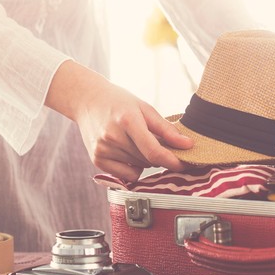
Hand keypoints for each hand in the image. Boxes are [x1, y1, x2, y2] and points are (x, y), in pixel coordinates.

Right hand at [46, 60, 193, 180]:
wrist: (87, 100)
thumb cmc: (118, 101)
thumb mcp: (144, 108)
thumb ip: (166, 128)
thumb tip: (188, 144)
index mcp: (127, 121)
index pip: (153, 150)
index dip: (173, 161)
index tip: (185, 164)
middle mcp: (112, 137)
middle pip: (148, 160)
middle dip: (160, 155)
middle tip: (159, 142)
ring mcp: (103, 150)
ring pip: (139, 168)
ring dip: (146, 160)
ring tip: (136, 141)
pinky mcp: (97, 160)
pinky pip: (126, 175)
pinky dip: (133, 167)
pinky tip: (128, 151)